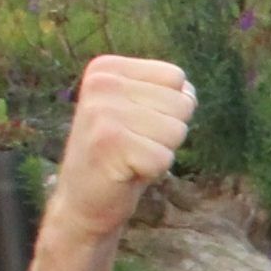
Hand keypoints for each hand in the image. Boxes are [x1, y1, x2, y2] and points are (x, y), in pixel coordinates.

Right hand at [46, 54, 195, 239]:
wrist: (82, 202)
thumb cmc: (120, 156)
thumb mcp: (139, 112)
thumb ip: (164, 94)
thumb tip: (189, 91)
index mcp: (106, 68)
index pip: (176, 77)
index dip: (169, 109)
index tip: (137, 125)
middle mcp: (101, 83)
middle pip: (182, 104)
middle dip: (167, 133)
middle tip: (134, 146)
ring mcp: (103, 111)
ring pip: (176, 131)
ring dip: (160, 152)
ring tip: (130, 158)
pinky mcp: (110, 142)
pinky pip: (165, 157)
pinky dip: (153, 171)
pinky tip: (126, 172)